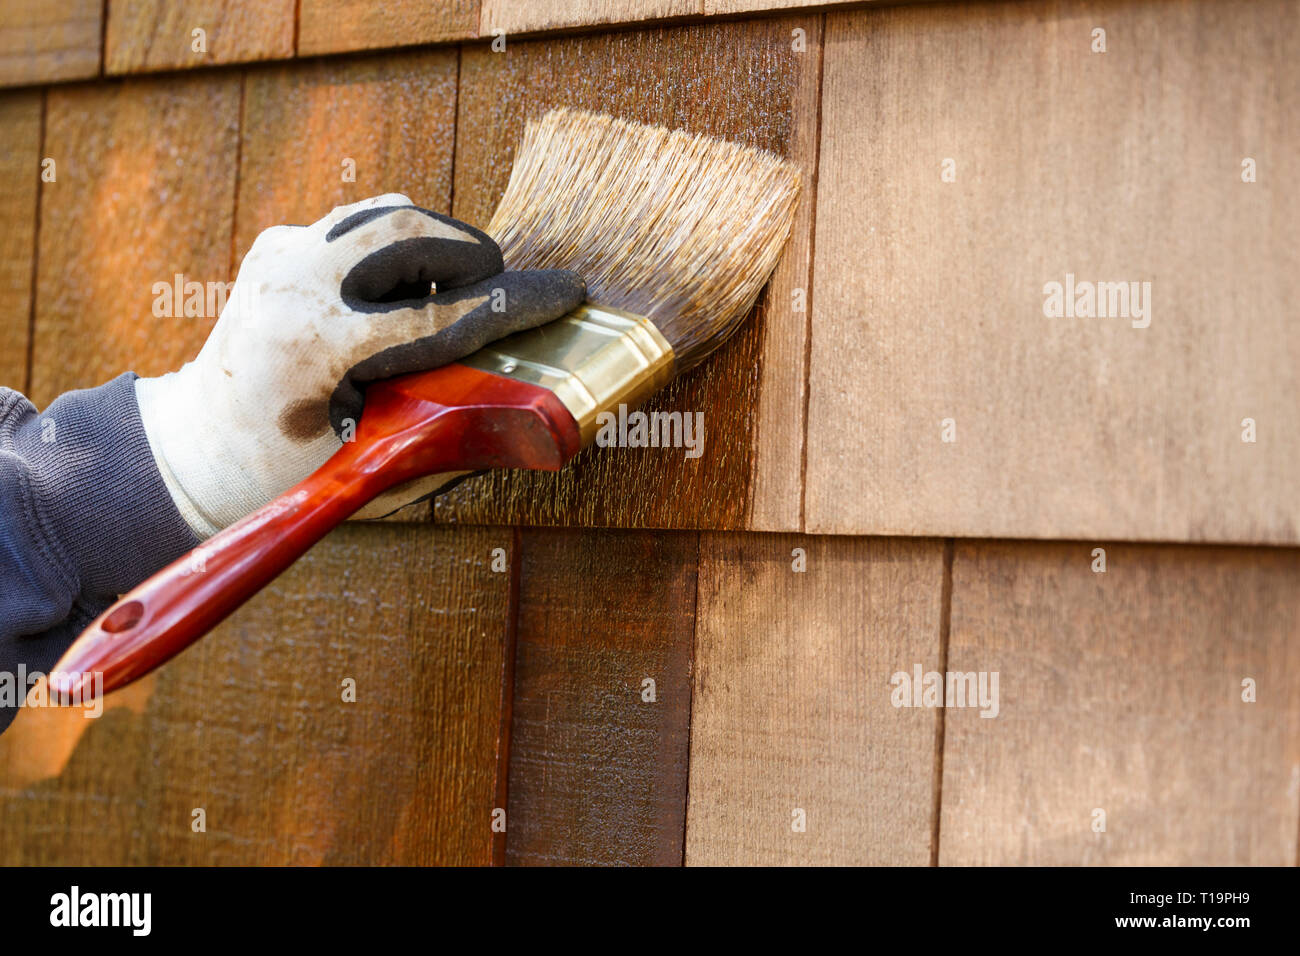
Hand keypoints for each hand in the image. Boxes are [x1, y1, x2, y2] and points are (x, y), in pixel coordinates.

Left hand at [135, 193, 585, 534]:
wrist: (199, 446)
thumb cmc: (287, 472)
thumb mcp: (374, 467)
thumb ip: (453, 437)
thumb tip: (535, 410)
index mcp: (317, 347)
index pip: (446, 313)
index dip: (518, 303)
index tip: (568, 292)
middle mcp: (295, 284)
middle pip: (414, 230)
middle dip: (475, 256)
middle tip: (501, 294)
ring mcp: (281, 253)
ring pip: (391, 212)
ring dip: (439, 246)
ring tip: (450, 297)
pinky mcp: (280, 241)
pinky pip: (362, 223)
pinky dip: (398, 251)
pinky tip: (399, 297)